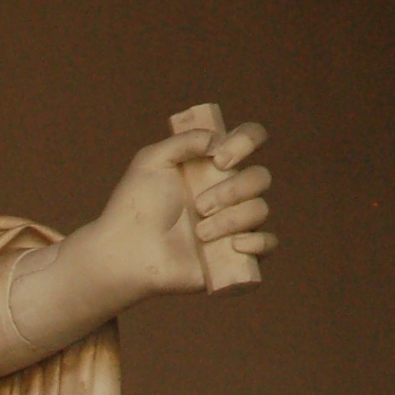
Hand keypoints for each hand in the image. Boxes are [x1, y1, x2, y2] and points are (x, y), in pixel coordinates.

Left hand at [93, 120, 275, 297]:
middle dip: (232, 190)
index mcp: (214, 166)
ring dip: (231, 219)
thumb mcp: (152, 160)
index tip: (220, 158)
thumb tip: (219, 141)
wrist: (126, 252)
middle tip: (198, 207)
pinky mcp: (234, 255)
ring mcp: (234, 224)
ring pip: (260, 210)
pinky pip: (268, 244)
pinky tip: (233, 245)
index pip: (250, 139)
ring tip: (199, 233)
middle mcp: (229, 192)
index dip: (247, 141)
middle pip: (260, 178)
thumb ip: (186, 140)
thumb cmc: (135, 206)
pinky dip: (257, 242)